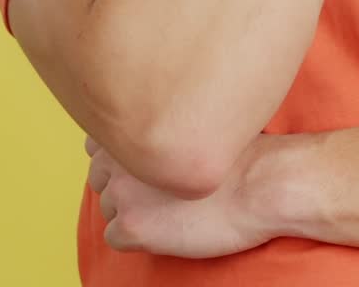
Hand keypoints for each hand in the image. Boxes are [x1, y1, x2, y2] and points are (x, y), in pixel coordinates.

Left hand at [85, 131, 285, 257]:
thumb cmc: (237, 152)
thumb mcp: (192, 121)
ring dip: (131, 210)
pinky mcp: (132, 226)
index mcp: (135, 122)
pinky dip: (136, 237)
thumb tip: (135, 141)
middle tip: (159, 190)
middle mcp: (120, 154)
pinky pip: (114, 237)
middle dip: (122, 184)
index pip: (98, 142)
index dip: (123, 155)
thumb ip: (156, 124)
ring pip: (107, 207)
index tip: (147, 163)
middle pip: (98, 176)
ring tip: (169, 208)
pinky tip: (166, 227)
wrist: (260, 184)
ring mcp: (123, 191)